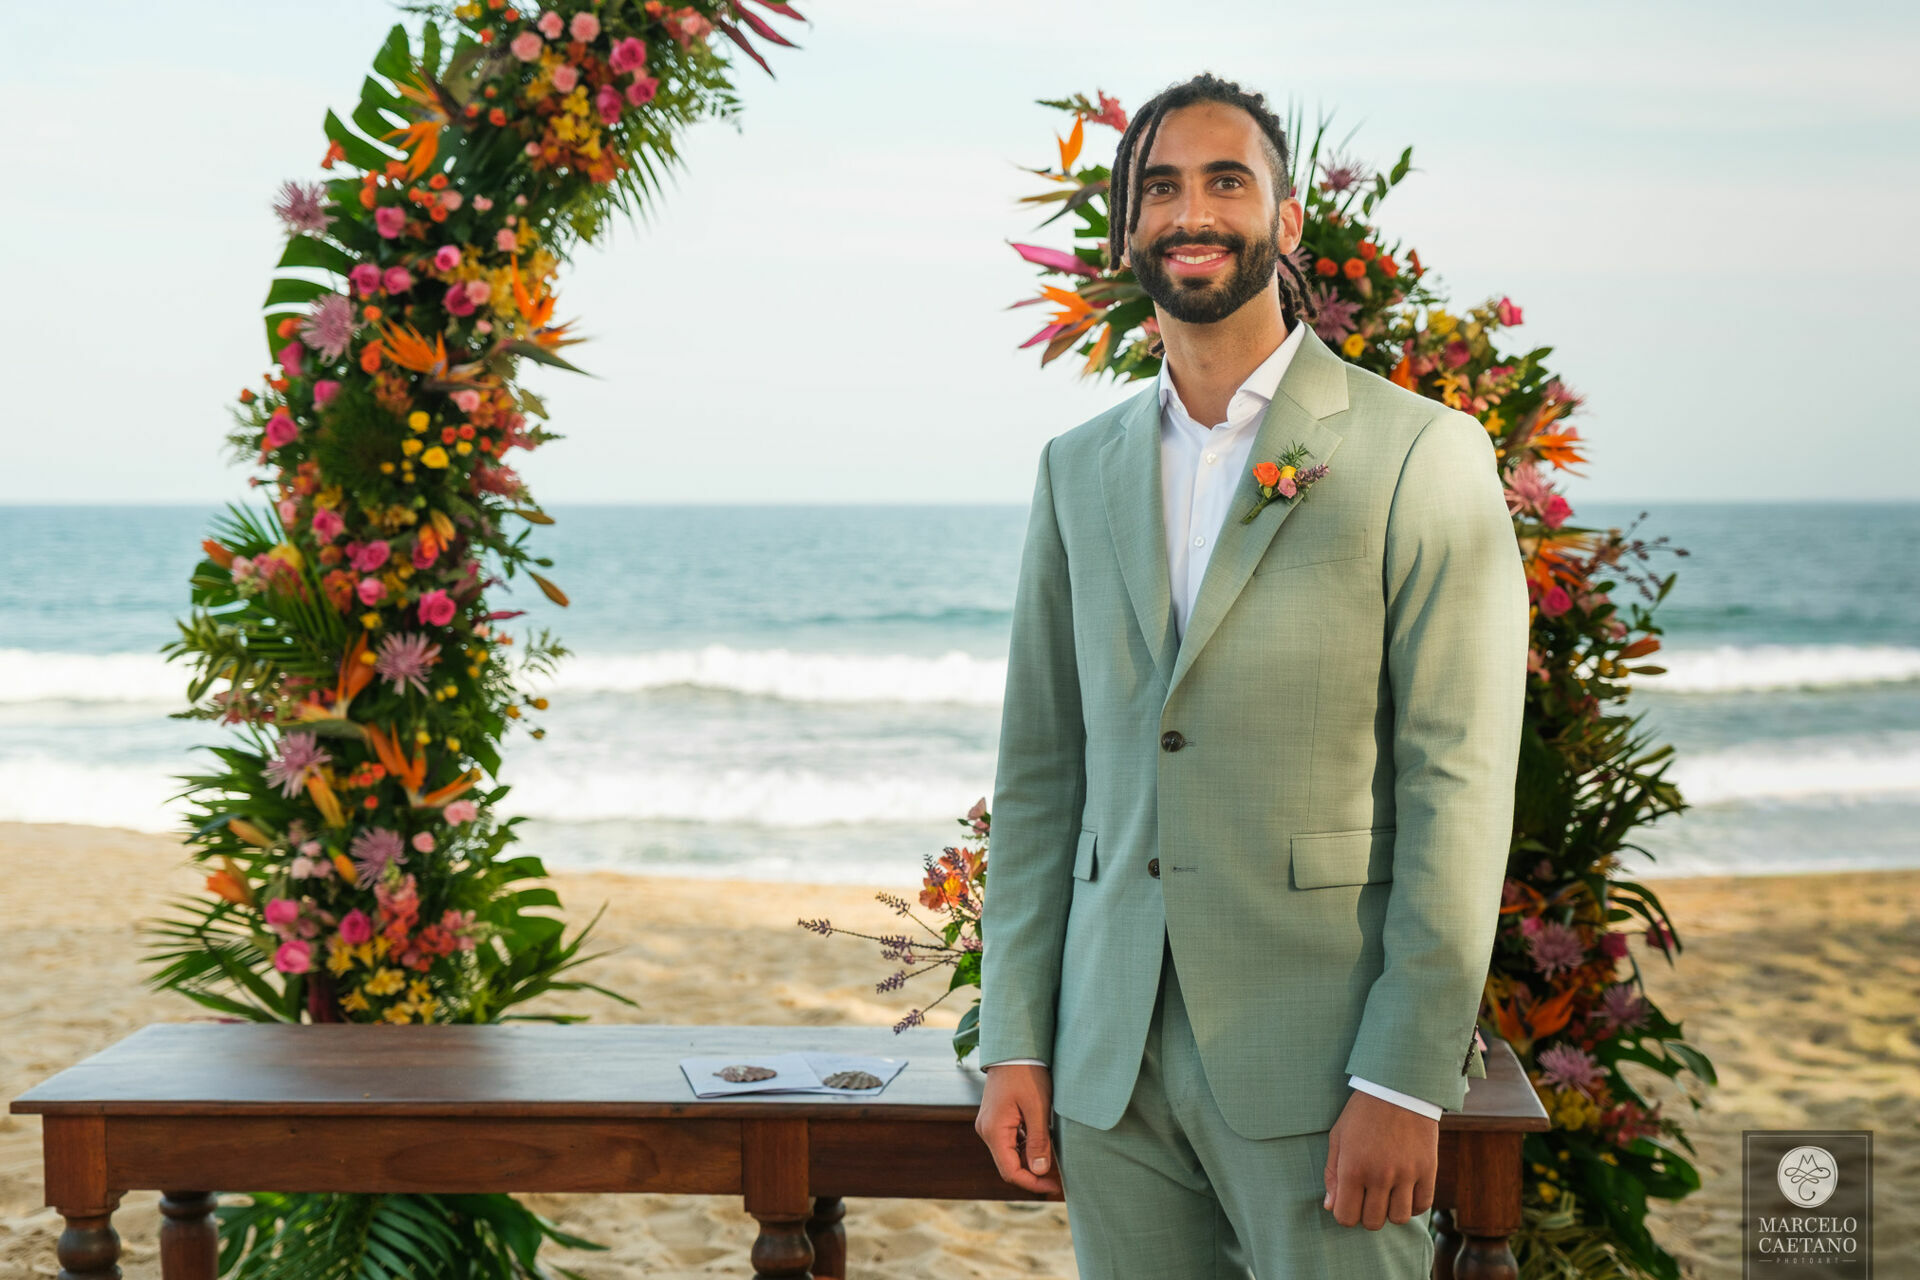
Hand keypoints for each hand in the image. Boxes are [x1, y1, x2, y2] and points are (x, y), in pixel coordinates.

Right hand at [974, 1063, 1061, 1194]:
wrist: (1013, 1048)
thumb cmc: (1027, 1074)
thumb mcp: (1038, 1108)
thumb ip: (1038, 1141)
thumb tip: (1040, 1172)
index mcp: (994, 1131)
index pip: (1010, 1171)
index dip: (1033, 1183)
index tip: (1055, 1186)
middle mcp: (986, 1131)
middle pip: (1008, 1166)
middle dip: (1033, 1174)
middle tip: (1058, 1178)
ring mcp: (989, 1125)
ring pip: (1010, 1154)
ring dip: (1030, 1160)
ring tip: (1054, 1160)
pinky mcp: (995, 1119)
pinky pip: (1009, 1141)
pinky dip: (1025, 1147)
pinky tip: (1043, 1142)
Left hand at [1321, 1088, 1436, 1229]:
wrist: (1398, 1088)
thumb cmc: (1362, 1113)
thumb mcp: (1338, 1137)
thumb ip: (1332, 1174)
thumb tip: (1330, 1207)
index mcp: (1353, 1168)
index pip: (1346, 1217)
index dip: (1345, 1214)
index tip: (1349, 1203)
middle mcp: (1379, 1175)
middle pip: (1373, 1222)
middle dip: (1367, 1214)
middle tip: (1368, 1197)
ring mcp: (1406, 1174)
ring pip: (1399, 1218)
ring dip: (1391, 1211)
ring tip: (1387, 1194)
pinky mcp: (1428, 1170)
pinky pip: (1423, 1206)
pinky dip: (1413, 1205)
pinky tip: (1405, 1191)